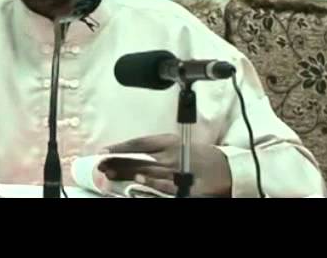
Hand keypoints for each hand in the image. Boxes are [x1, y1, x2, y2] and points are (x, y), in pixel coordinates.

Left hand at [98, 134, 231, 196]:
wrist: (226, 168)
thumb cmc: (199, 155)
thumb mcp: (177, 145)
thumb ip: (156, 149)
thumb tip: (132, 154)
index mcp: (168, 141)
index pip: (139, 143)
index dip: (120, 147)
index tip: (103, 151)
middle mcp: (171, 154)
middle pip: (139, 158)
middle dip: (118, 162)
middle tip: (100, 165)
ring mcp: (178, 169)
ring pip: (148, 170)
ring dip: (128, 173)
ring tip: (110, 175)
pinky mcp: (185, 185)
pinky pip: (165, 185)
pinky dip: (152, 184)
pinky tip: (139, 182)